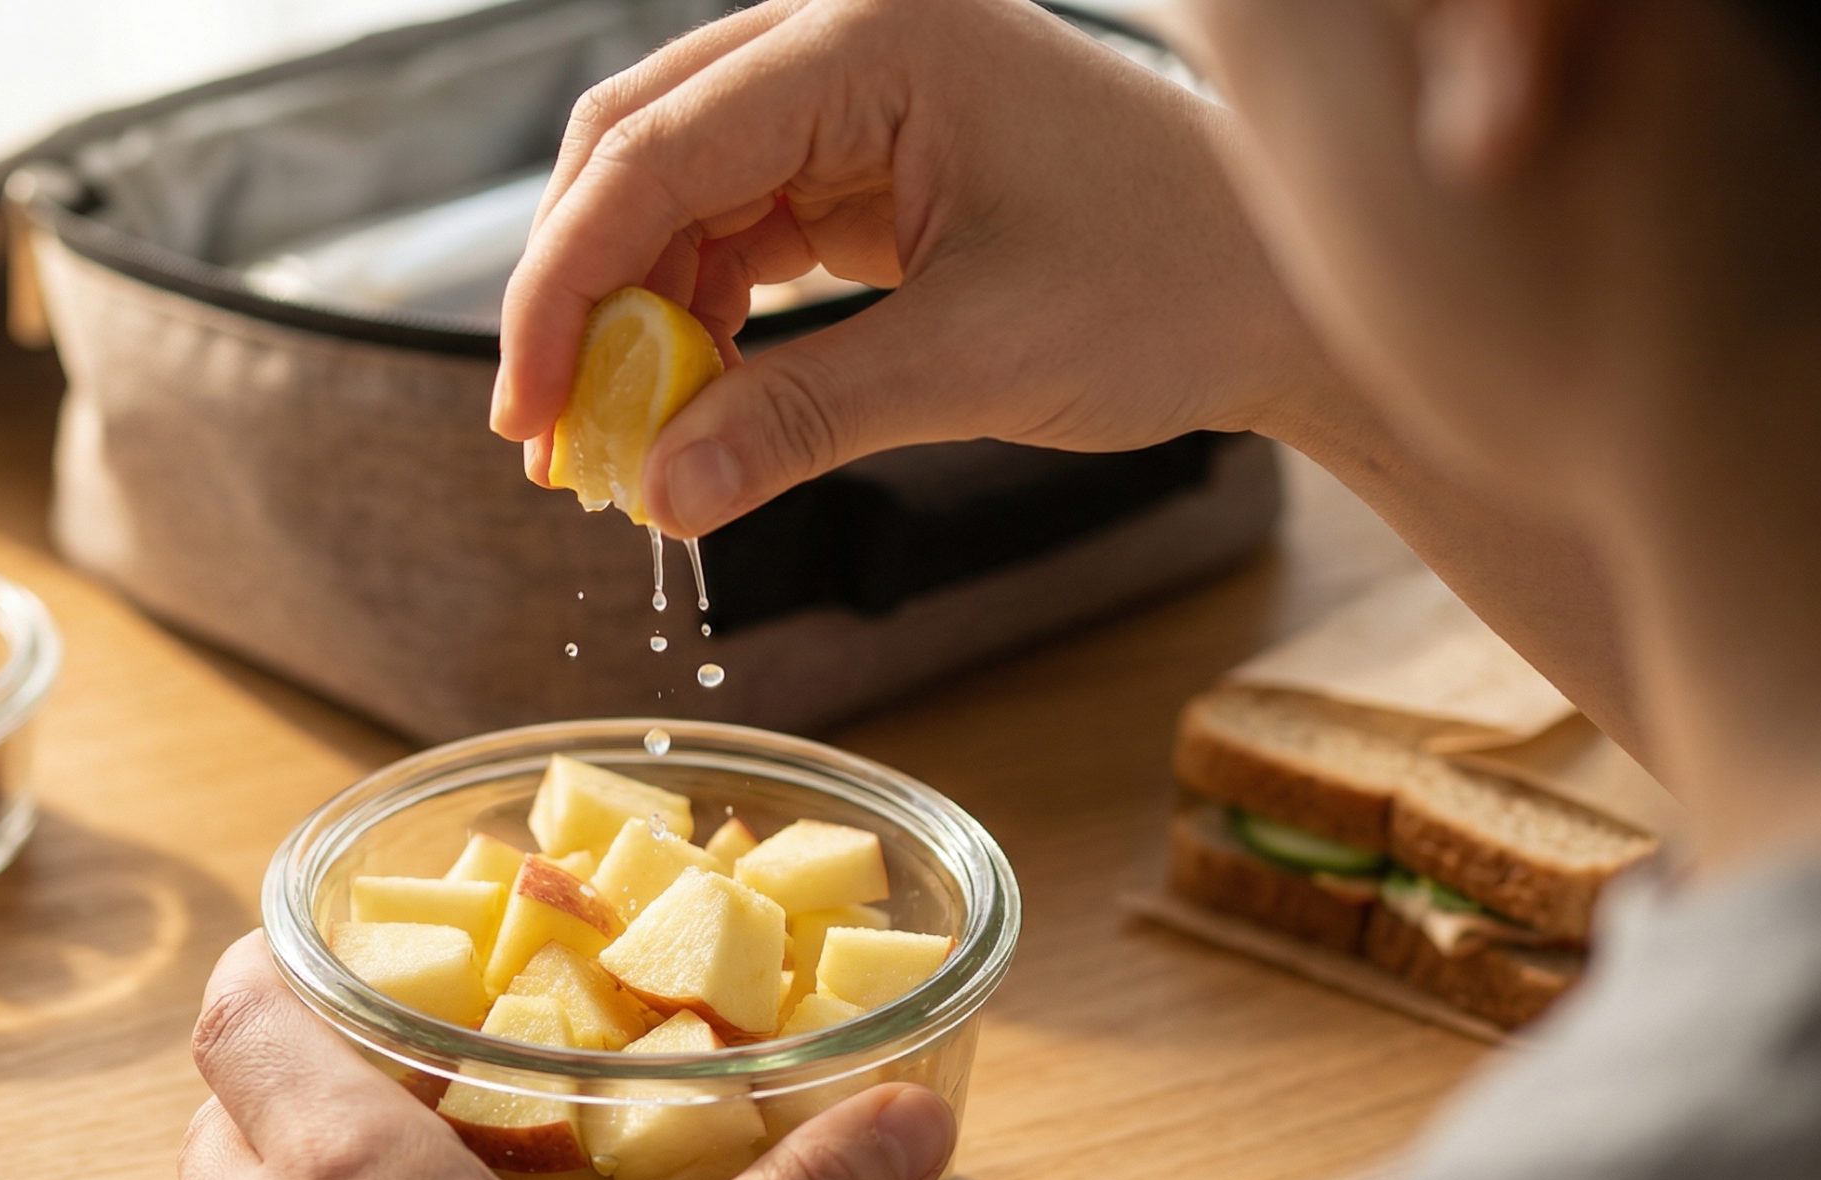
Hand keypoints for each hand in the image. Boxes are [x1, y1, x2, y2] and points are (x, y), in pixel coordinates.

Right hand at [491, 0, 1332, 536]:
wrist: (1290, 292)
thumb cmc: (1176, 287)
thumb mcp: (974, 362)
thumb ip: (800, 419)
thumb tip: (660, 492)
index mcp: (877, 33)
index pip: (656, 148)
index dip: (564, 285)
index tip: (529, 411)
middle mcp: (850, 34)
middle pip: (640, 146)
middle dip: (581, 292)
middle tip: (548, 433)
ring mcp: (856, 91)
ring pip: (677, 190)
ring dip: (636, 312)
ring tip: (620, 439)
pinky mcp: (868, 156)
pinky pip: (738, 225)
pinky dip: (700, 315)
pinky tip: (692, 398)